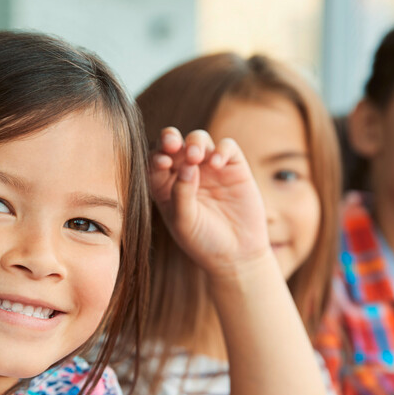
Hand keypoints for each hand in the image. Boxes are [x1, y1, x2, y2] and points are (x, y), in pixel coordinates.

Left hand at [149, 127, 271, 276]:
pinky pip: (227, 147)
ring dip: (195, 142)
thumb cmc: (204, 242)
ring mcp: (211, 168)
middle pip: (174, 144)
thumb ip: (181, 193)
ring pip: (199, 140)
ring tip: (195, 156)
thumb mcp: (184, 222)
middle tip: (173, 145)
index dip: (156, 156)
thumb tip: (186, 164)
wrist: (237, 255)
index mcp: (166, 186)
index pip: (155, 162)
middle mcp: (187, 173)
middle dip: (170, 139)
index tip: (162, 163)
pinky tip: (217, 163)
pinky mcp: (234, 168)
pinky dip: (222, 149)